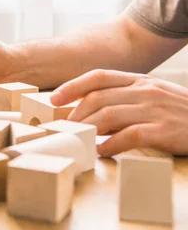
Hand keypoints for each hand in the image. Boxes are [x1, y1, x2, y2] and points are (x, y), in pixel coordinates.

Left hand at [51, 69, 187, 155]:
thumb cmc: (180, 115)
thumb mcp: (153, 98)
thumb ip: (124, 100)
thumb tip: (90, 113)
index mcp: (140, 80)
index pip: (99, 76)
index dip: (73, 86)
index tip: (54, 99)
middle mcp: (146, 90)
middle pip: (99, 96)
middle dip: (75, 113)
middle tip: (63, 128)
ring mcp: (155, 109)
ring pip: (109, 114)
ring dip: (88, 129)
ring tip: (78, 140)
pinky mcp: (164, 129)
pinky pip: (130, 135)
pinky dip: (111, 145)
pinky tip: (102, 153)